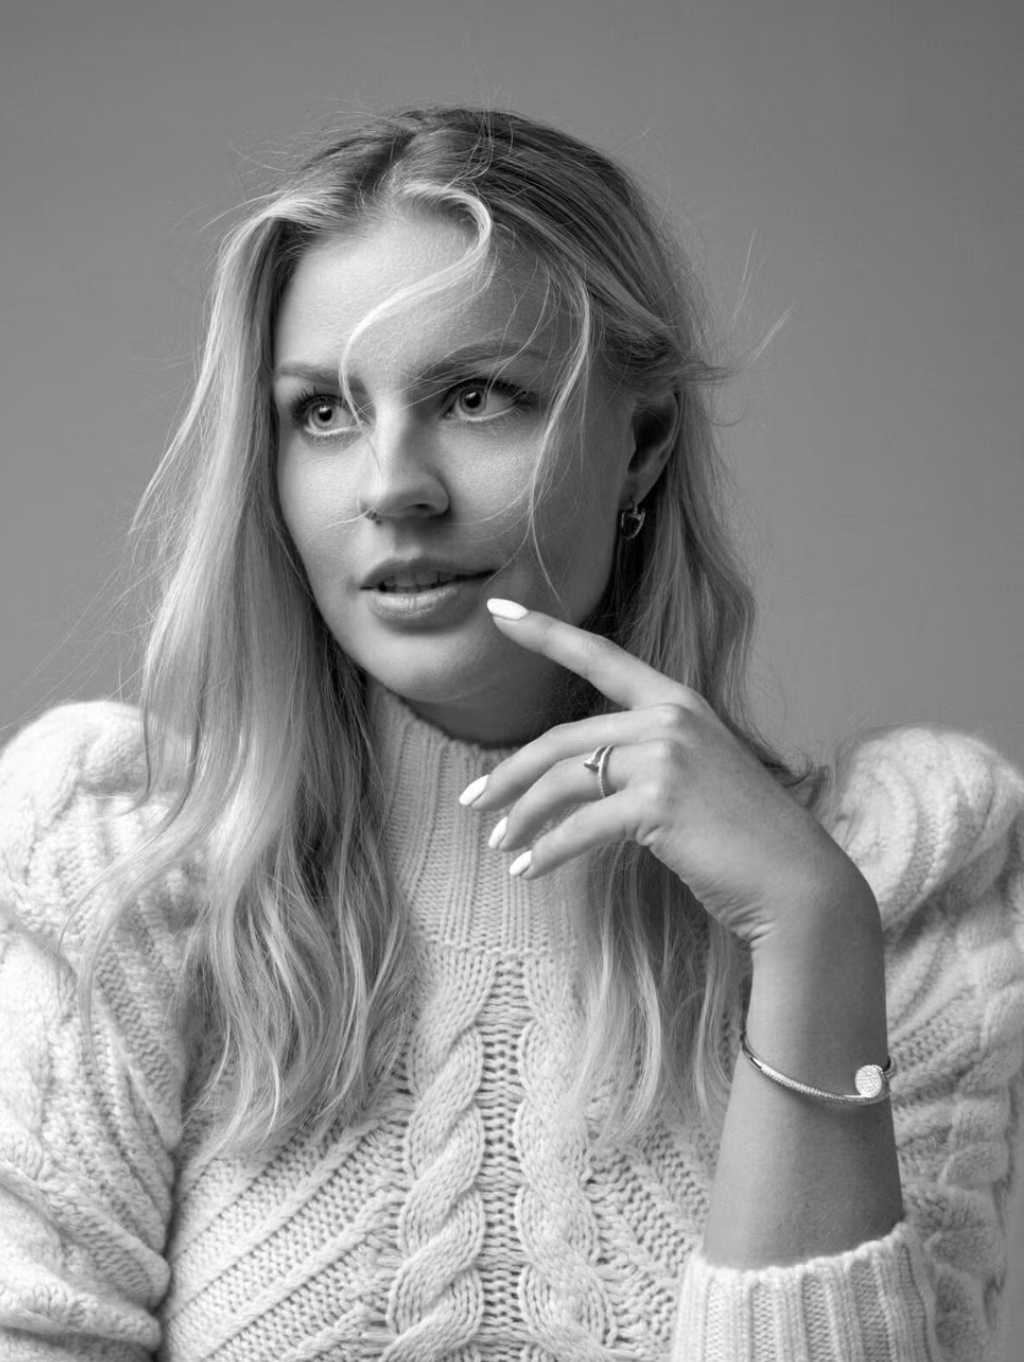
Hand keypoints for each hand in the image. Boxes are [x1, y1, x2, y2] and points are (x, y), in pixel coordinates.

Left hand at [461, 600, 875, 950]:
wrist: (796, 883)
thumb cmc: (744, 839)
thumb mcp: (697, 777)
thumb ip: (646, 759)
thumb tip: (577, 777)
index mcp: (678, 702)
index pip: (599, 656)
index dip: (544, 631)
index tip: (498, 611)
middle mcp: (669, 719)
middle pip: (561, 740)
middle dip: (508, 773)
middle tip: (472, 800)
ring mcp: (665, 757)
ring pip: (562, 781)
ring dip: (521, 817)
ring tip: (500, 844)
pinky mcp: (658, 803)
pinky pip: (579, 827)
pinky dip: (546, 852)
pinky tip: (527, 870)